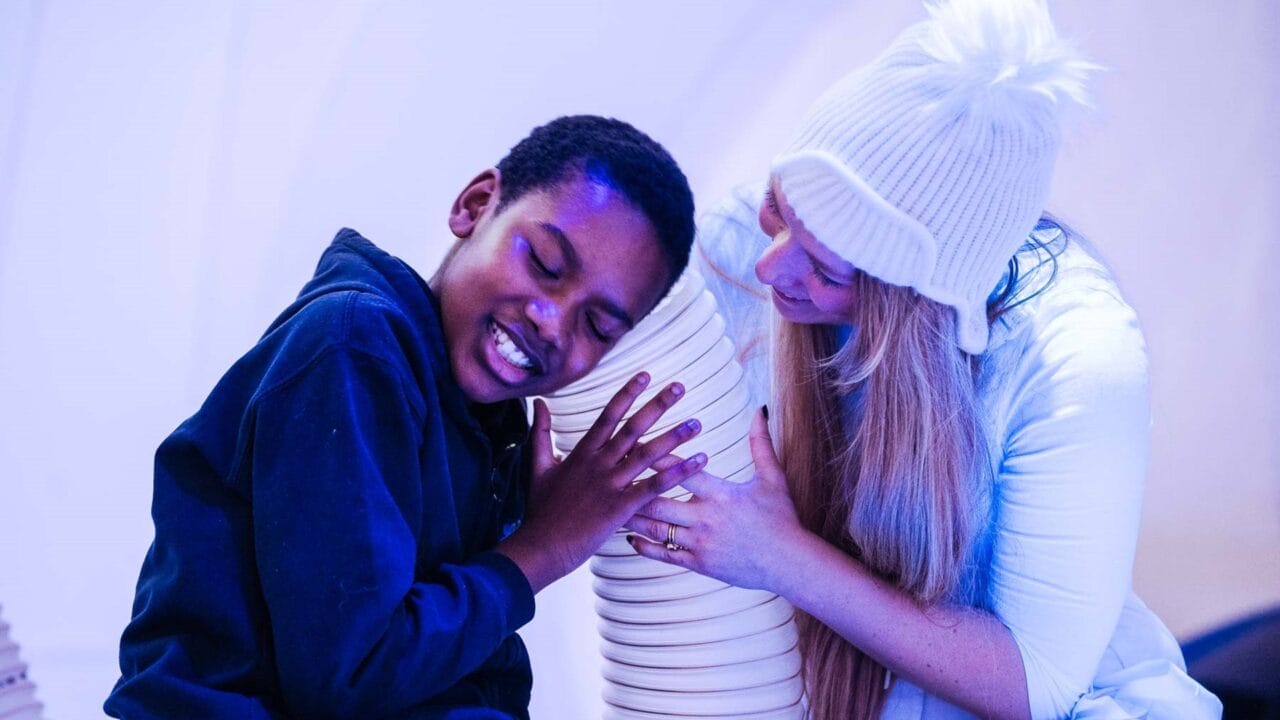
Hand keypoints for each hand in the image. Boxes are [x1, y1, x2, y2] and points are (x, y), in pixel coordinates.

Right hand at [496, 372, 707, 593]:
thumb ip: (541, 433)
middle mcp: (598, 464)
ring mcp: (610, 485)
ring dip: (674, 437)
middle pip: (632, 428)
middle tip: (680, 386)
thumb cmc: (539, 510)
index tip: (645, 374)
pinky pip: (654, 487)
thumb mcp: (537, 466)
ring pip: (647, 455)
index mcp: (582, 453)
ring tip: (697, 423)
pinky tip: (697, 462)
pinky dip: (677, 474)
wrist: (541, 546)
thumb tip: (539, 403)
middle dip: (657, 405)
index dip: (627, 393)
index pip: (608, 415)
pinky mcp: (621, 508)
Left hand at [626, 407, 806, 591]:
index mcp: (720, 493)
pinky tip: (630, 538)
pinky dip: (645, 547)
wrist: (790, 563)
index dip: (657, 458)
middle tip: (609, 476)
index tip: (635, 444)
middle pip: (658, 501)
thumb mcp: (772, 478)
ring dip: (632, 517)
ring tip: (610, 505)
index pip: (682, 471)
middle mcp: (706, 518)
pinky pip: (665, 555)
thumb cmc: (782, 518)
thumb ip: (760, 443)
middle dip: (632, 489)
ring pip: (657, 529)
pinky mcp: (699, 564)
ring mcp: (700, 543)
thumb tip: (759, 410)